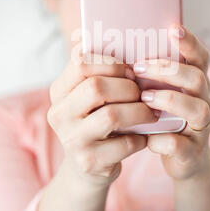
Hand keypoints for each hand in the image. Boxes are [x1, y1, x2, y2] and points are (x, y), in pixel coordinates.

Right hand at [47, 54, 157, 187]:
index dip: (111, 62)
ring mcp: (72, 140)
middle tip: (143, 93)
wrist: (88, 168)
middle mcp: (59, 114)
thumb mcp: (90, 97)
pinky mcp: (89, 162)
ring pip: (112, 115)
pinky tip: (144, 136)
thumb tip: (127, 42)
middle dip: (128, 88)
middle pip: (96, 87)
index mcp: (59, 91)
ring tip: (150, 113)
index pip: (81, 62)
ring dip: (139, 112)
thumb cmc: (96, 122)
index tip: (129, 71)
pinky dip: (141, 138)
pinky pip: (125, 143)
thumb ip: (101, 72)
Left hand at [134, 25, 209, 179]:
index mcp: (194, 82)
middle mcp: (202, 101)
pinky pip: (181, 144)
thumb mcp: (156, 92)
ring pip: (197, 109)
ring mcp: (200, 126)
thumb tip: (101, 45)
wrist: (180, 157)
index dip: (190, 42)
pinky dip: (162, 140)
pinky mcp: (191, 151)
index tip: (173, 28)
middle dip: (168, 71)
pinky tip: (146, 137)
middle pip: (197, 79)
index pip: (199, 57)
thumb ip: (143, 72)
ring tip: (144, 98)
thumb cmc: (160, 116)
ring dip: (169, 101)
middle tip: (139, 68)